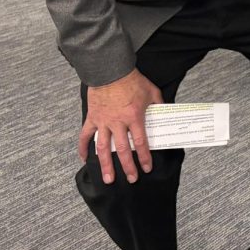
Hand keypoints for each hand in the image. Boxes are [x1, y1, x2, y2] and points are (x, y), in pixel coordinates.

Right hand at [79, 68, 162, 183]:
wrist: (110, 70)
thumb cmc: (132, 80)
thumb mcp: (152, 92)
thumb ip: (159, 105)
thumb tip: (166, 115)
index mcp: (134, 117)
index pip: (141, 143)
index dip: (144, 157)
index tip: (146, 168)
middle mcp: (118, 122)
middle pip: (122, 150)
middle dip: (127, 167)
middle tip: (131, 179)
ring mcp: (103, 121)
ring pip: (103, 148)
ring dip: (105, 165)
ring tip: (108, 179)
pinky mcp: (92, 118)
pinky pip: (85, 135)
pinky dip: (83, 148)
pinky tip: (84, 159)